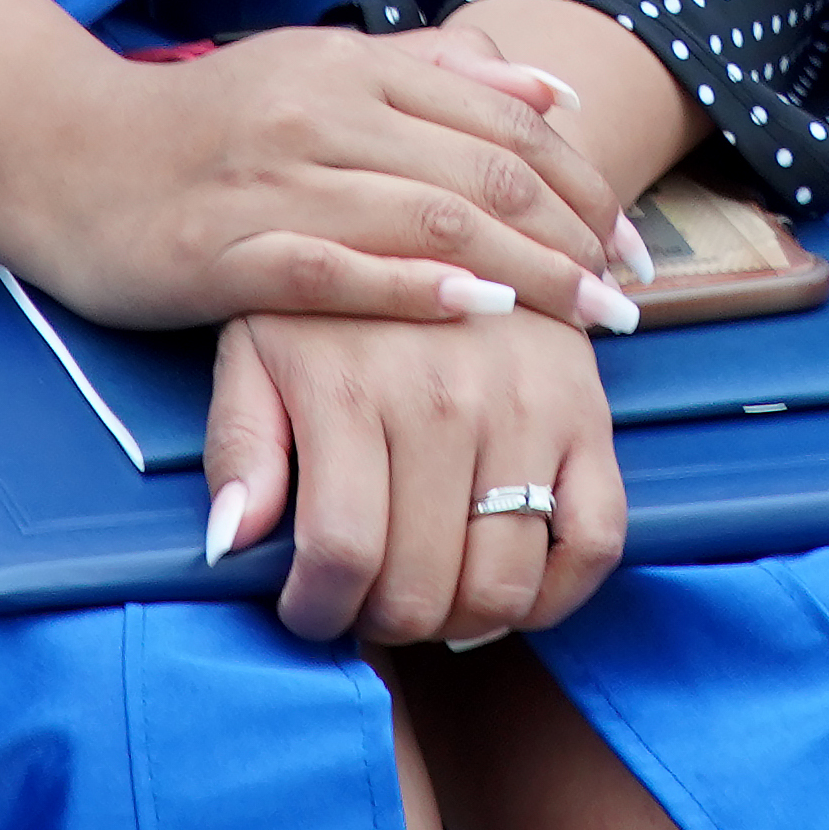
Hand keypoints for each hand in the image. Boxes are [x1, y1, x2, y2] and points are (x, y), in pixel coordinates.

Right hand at [23, 21, 646, 334]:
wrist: (59, 151)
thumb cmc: (205, 124)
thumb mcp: (320, 71)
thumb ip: (433, 75)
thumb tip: (549, 96)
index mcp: (353, 65)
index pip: (500, 121)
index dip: (580, 182)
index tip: (631, 241)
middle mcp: (324, 110)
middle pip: (481, 171)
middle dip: (574, 235)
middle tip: (632, 293)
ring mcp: (274, 179)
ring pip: (428, 216)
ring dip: (525, 270)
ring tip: (588, 315)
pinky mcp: (225, 249)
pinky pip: (336, 268)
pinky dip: (414, 287)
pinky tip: (474, 311)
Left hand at [204, 303, 628, 647]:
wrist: (447, 210)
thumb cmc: (334, 300)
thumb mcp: (255, 347)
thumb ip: (240, 447)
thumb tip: (232, 546)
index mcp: (352, 385)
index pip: (342, 556)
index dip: (319, 610)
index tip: (310, 606)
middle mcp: (445, 399)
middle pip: (422, 588)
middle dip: (382, 618)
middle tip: (368, 596)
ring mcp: (527, 406)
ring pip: (503, 582)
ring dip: (458, 619)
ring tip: (429, 585)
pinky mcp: (589, 410)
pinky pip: (597, 540)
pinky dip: (556, 592)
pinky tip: (508, 578)